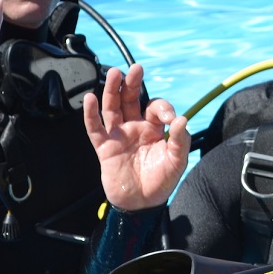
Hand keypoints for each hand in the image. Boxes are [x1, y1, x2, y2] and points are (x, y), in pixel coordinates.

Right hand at [84, 64, 191, 210]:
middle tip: (136, 68)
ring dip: (112, 91)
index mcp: (155, 128)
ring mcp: (118, 135)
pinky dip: (90, 114)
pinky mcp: (104, 147)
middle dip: (133, 84)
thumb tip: (182, 119)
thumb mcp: (177, 162)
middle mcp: (135, 127)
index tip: (172, 120)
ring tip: (114, 74)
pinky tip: (90, 98)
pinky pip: (95, 128)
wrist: (142, 204)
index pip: (156, 107)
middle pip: (131, 99)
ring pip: (112, 108)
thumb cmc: (161, 182)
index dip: (163, 108)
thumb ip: (180, 141)